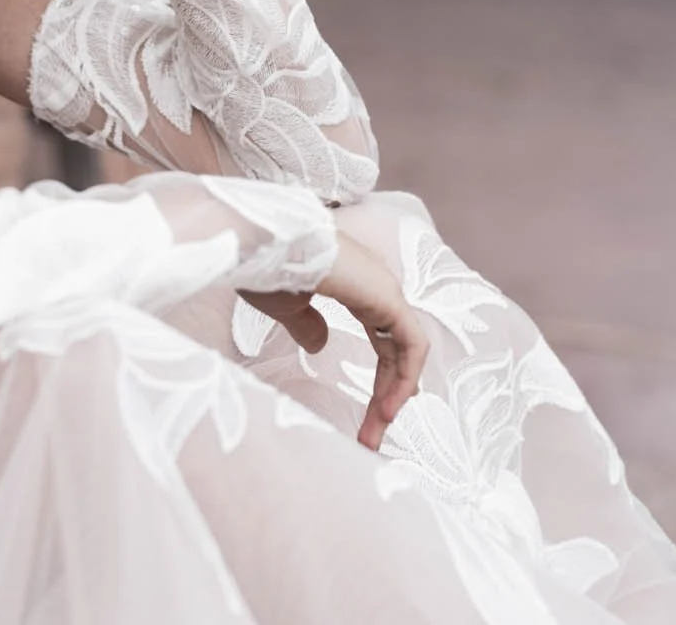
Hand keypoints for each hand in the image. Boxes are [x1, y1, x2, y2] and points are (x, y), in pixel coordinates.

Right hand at [238, 234, 428, 451]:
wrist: (264, 242)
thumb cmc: (267, 268)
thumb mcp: (285, 306)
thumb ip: (306, 325)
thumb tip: (320, 344)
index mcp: (355, 283)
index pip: (382, 335)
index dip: (382, 374)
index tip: (375, 412)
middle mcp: (376, 284)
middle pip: (395, 348)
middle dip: (385, 394)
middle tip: (372, 433)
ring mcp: (385, 289)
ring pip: (406, 350)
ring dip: (395, 393)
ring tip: (378, 429)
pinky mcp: (388, 298)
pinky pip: (411, 344)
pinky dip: (405, 377)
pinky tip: (390, 407)